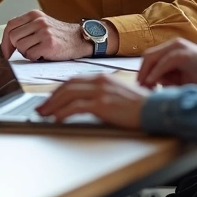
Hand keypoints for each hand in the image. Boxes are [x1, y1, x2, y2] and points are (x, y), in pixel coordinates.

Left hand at [0, 10, 89, 60]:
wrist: (79, 39)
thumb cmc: (58, 35)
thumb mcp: (42, 24)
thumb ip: (26, 27)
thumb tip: (6, 42)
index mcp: (34, 14)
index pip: (10, 25)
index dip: (4, 40)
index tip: (5, 51)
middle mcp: (38, 21)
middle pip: (13, 37)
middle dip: (16, 48)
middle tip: (26, 51)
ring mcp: (44, 32)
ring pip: (20, 47)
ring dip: (27, 53)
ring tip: (38, 50)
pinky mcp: (49, 44)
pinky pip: (30, 55)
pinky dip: (35, 58)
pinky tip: (44, 54)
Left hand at [36, 74, 150, 128]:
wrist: (156, 109)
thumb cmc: (140, 106)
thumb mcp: (117, 94)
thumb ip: (101, 94)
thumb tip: (84, 103)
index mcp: (103, 77)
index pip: (73, 81)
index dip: (58, 91)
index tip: (50, 100)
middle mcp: (100, 81)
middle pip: (67, 87)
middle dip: (51, 98)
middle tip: (41, 108)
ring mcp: (101, 92)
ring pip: (68, 95)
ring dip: (53, 105)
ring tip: (44, 114)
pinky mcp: (103, 104)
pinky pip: (76, 107)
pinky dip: (63, 112)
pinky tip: (57, 118)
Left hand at [138, 38, 196, 87]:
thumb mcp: (178, 79)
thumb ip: (164, 78)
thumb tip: (148, 83)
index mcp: (170, 50)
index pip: (149, 58)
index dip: (142, 72)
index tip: (139, 87)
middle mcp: (173, 45)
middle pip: (148, 56)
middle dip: (141, 73)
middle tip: (139, 89)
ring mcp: (178, 47)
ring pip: (153, 57)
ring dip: (146, 73)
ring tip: (145, 88)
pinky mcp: (184, 53)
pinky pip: (164, 61)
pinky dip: (156, 72)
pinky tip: (153, 83)